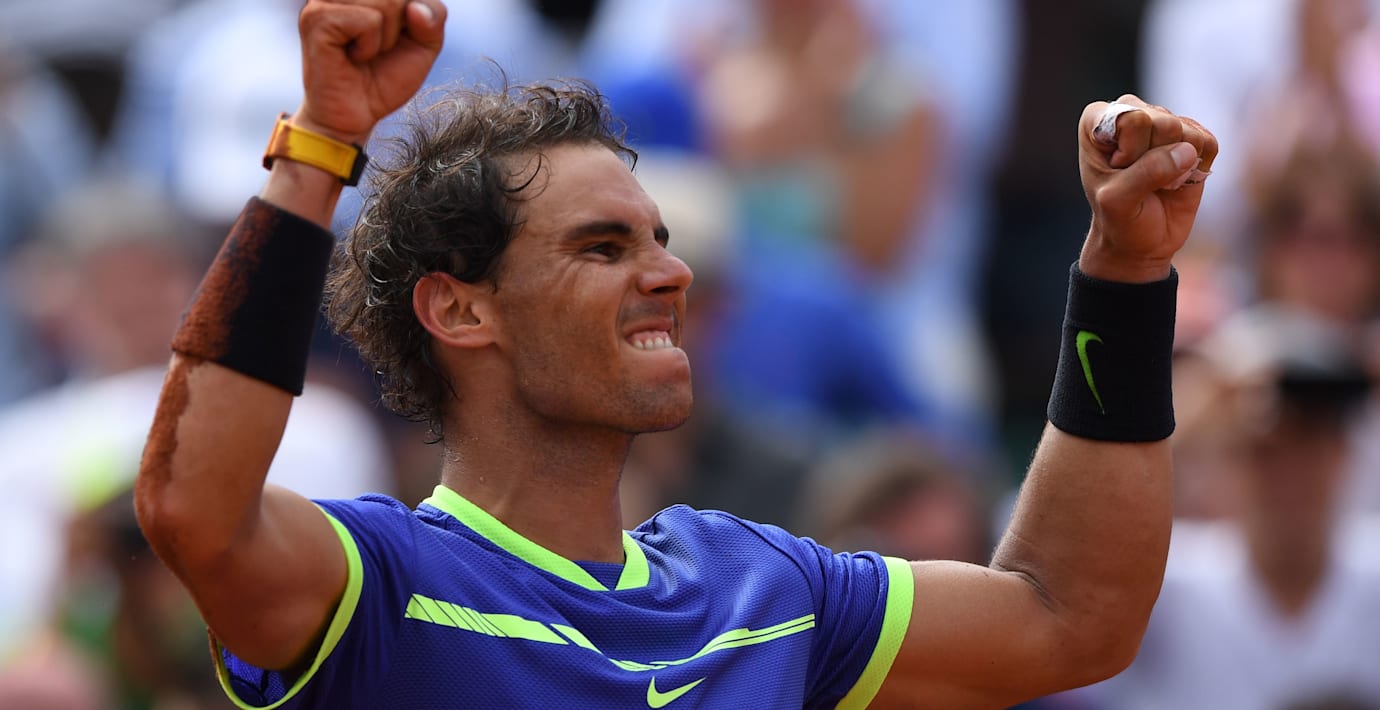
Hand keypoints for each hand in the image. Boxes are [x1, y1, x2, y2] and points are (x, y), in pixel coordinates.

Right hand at [294, 0, 446, 143]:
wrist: (356, 115)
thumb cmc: (385, 76)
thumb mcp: (424, 44)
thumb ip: (433, 15)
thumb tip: (415, 7)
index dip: (417, 15)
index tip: (395, 37)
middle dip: (403, 27)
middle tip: (378, 48)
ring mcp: (325, 0)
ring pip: (388, 2)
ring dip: (386, 38)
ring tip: (364, 52)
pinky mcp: (317, 17)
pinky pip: (368, 21)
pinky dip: (369, 46)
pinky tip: (352, 56)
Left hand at [1077, 94, 1217, 282]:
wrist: (1140, 242)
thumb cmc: (1118, 219)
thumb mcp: (1118, 202)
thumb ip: (1146, 173)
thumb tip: (1187, 151)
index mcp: (1097, 120)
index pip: (1132, 120)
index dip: (1131, 154)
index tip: (1117, 172)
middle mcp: (1130, 112)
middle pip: (1165, 123)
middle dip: (1155, 160)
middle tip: (1139, 181)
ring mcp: (1163, 122)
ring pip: (1188, 131)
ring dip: (1177, 166)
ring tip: (1157, 182)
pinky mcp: (1192, 137)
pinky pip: (1209, 142)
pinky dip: (1198, 167)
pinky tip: (1177, 180)